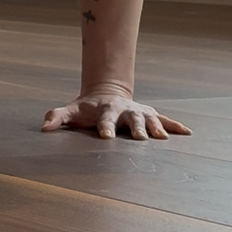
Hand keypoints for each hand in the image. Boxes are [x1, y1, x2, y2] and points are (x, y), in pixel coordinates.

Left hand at [42, 88, 190, 141]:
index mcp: (106, 110)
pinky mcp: (149, 115)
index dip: (105, 127)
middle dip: (136, 128)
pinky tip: (187, 133)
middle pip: (132, 119)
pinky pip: (164, 119)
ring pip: (150, 119)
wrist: (106, 93)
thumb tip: (44, 128)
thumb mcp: (72, 111)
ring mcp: (139, 112)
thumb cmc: (87, 108)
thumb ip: (57, 117)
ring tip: (163, 138)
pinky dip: (175, 125)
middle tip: (141, 138)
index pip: (105, 119)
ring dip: (157, 128)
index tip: (106, 137)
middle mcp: (125, 110)